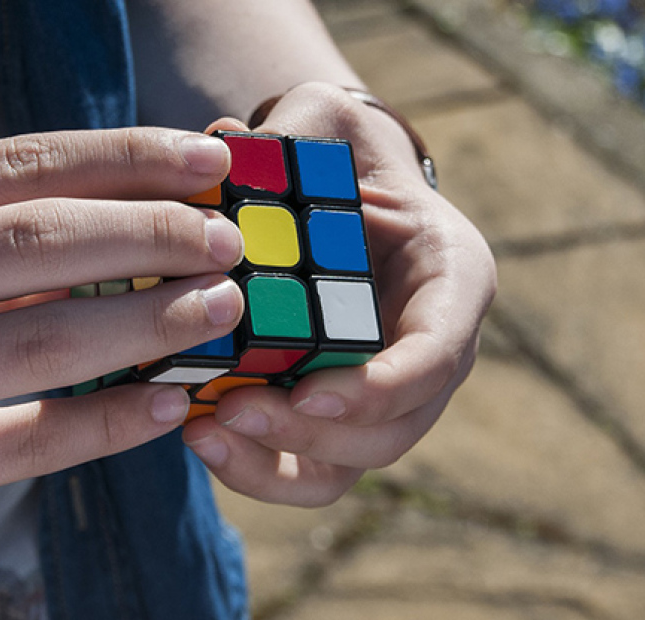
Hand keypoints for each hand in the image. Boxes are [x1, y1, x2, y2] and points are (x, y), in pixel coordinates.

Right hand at [0, 128, 247, 563]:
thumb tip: (97, 226)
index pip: (23, 163)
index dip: (130, 157)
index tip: (206, 160)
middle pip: (45, 238)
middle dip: (157, 232)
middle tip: (228, 240)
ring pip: (46, 335)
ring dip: (150, 320)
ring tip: (219, 309)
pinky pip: (27, 439)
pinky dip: (108, 421)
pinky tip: (166, 406)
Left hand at [181, 83, 496, 506]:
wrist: (328, 193)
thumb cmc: (334, 152)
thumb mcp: (325, 123)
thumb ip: (295, 129)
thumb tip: (220, 151)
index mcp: (451, 279)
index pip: (438, 353)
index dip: (381, 386)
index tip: (310, 396)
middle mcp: (428, 350)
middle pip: (394, 429)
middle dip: (315, 435)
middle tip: (236, 411)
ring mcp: (381, 393)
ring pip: (348, 464)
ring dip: (277, 462)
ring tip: (204, 432)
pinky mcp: (329, 417)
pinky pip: (303, 467)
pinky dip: (253, 467)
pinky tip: (196, 435)